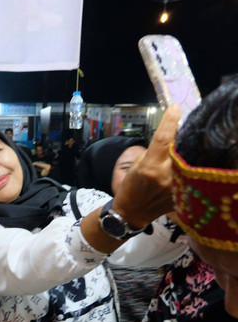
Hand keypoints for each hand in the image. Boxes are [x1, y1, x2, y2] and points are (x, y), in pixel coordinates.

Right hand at [112, 104, 180, 227]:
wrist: (133, 213)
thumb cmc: (131, 187)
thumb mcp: (136, 166)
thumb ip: (153, 152)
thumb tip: (170, 138)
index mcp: (149, 167)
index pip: (163, 139)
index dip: (170, 121)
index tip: (175, 108)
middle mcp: (165, 175)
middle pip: (182, 147)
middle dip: (185, 136)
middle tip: (187, 127)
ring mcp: (177, 186)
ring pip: (189, 160)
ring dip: (188, 151)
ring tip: (188, 145)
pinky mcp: (183, 194)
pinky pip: (190, 174)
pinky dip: (190, 166)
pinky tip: (188, 163)